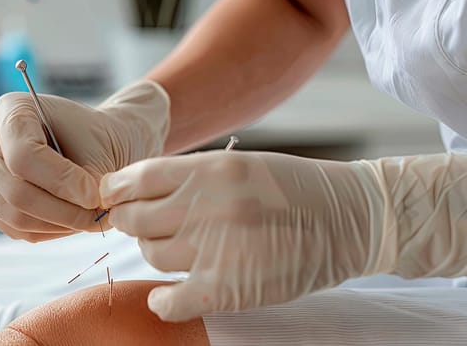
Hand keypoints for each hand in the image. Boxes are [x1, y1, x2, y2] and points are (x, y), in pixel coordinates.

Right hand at [0, 81, 169, 241]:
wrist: (82, 143)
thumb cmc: (89, 137)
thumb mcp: (96, 146)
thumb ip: (89, 177)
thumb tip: (90, 208)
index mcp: (9, 111)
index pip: (23, 155)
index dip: (61, 181)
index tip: (94, 195)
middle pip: (16, 191)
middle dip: (63, 210)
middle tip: (97, 217)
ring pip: (15, 216)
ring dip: (58, 224)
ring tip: (89, 220)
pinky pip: (16, 228)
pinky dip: (48, 230)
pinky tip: (71, 221)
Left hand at [100, 150, 466, 320]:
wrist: (350, 219)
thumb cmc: (292, 189)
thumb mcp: (239, 164)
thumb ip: (189, 176)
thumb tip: (134, 190)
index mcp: (208, 169)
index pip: (133, 179)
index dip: (116, 192)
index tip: (116, 199)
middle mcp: (205, 205)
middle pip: (134, 219)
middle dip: (135, 223)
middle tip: (151, 227)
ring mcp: (214, 247)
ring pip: (150, 255)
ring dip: (157, 254)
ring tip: (182, 250)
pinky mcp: (227, 287)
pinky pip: (170, 301)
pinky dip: (162, 302)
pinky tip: (167, 297)